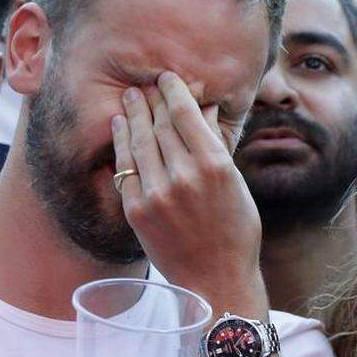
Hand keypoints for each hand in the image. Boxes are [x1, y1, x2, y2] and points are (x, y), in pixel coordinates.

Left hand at [111, 73, 264, 306]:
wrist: (216, 278)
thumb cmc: (236, 232)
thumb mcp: (236, 185)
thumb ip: (217, 146)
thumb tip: (206, 109)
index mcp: (215, 167)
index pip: (186, 115)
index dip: (174, 91)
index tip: (168, 78)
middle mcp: (184, 176)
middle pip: (161, 124)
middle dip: (151, 100)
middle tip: (144, 84)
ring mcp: (157, 193)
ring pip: (140, 142)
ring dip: (133, 116)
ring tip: (129, 98)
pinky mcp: (137, 210)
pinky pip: (126, 167)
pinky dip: (121, 143)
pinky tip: (120, 128)